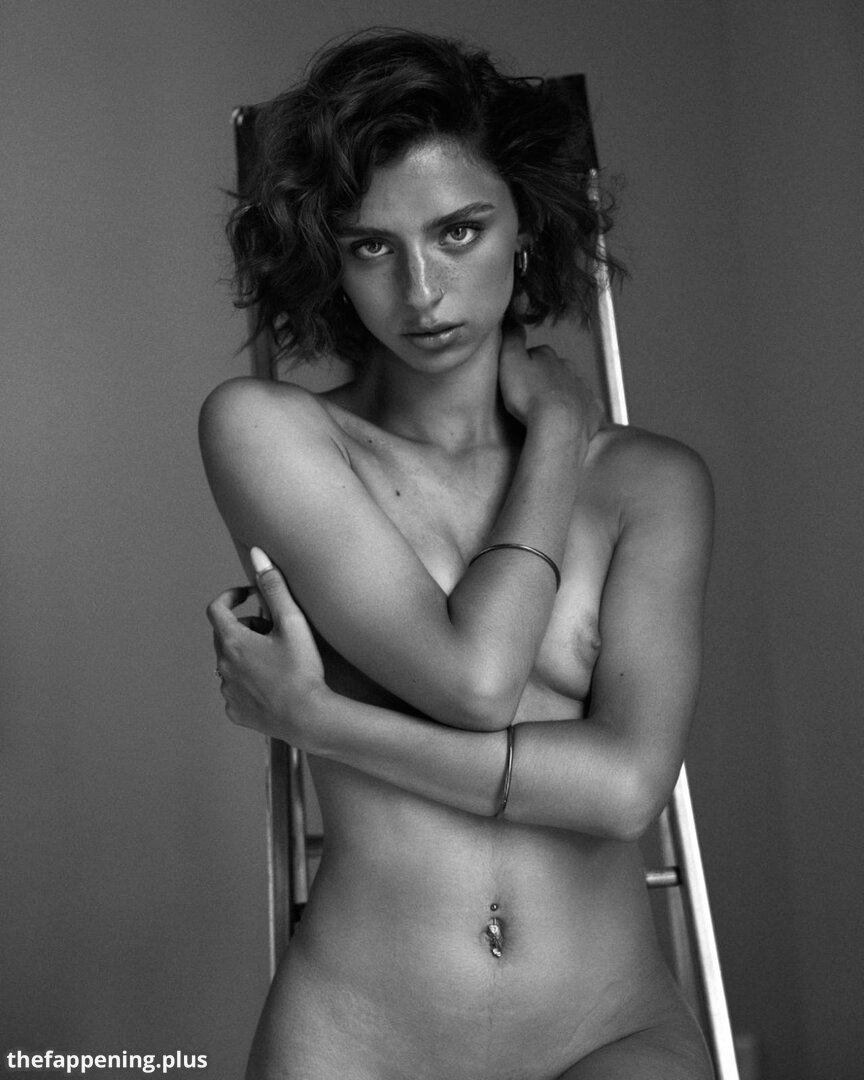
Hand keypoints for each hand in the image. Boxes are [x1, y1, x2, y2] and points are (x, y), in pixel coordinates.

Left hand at [207, 547, 325, 743]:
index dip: (230, 596)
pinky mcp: (235, 711)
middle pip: (224, 635)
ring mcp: (227, 691)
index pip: (216, 608)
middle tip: (273, 629)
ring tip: (276, 658)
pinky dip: (248, 681)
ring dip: (246, 654)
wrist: (309, 718)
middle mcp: (222, 666)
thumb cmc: (302, 669)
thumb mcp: (292, 622)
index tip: (248, 594)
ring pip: (229, 663)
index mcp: (233, 642)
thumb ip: (273, 586)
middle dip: (245, 626)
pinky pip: (235, 690)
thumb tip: (257, 553)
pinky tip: (272, 684)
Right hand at [498, 324, 603, 440]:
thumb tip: (513, 317)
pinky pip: (586, 407)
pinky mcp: (593, 409)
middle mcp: (569, 367)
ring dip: (561, 395)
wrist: (558, 426)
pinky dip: (579, 411)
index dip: (524, 366)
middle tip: (530, 398)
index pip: (535, 354)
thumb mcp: (509, 361)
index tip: (516, 380)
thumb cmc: (529, 396)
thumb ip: (511, 337)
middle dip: (546, 379)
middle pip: (555, 370)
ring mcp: (583, 388)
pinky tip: (568, 421)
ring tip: (547, 412)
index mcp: (548, 356)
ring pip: (572, 387)